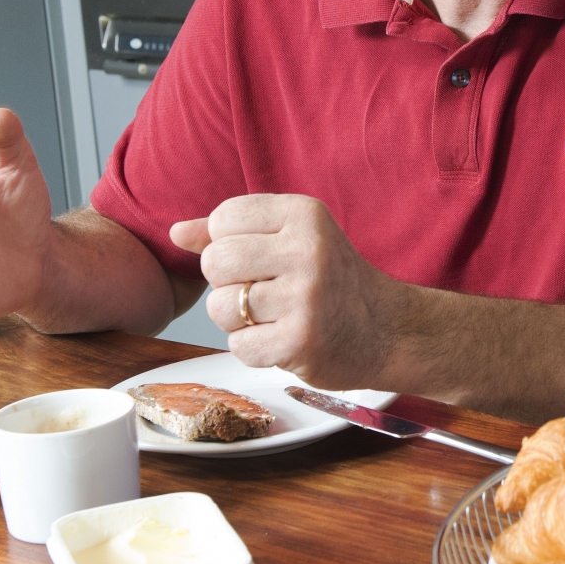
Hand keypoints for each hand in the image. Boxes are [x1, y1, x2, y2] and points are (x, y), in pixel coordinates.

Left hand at [168, 195, 399, 388]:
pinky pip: (239, 346)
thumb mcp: (291, 239)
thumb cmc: (331, 281)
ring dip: (236, 321)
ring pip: (221, 307)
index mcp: (304, 214)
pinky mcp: (301, 341)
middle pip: (215, 262)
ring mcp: (305, 297)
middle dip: (227, 283)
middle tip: (260, 291)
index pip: (224, 218)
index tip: (257, 258)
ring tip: (272, 318)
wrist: (389, 331)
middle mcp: (306, 250)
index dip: (227, 243)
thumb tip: (175, 233)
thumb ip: (233, 232)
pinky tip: (281, 340)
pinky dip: (253, 349)